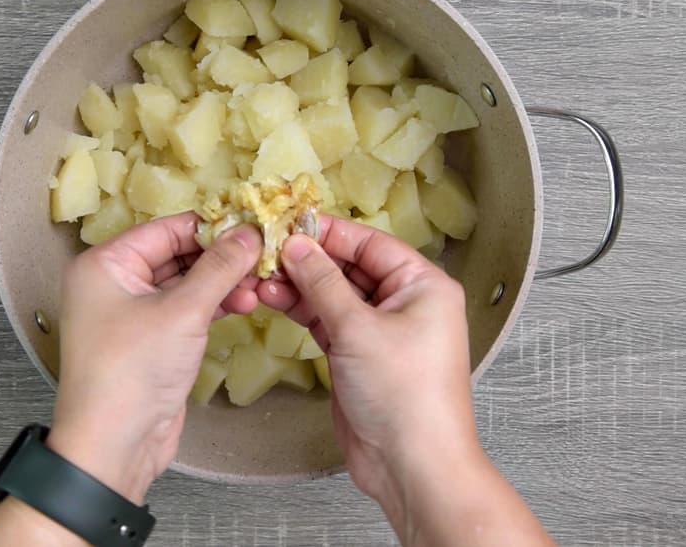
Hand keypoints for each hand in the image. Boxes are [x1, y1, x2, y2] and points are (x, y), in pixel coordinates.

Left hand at [48, 213, 262, 503]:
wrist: (113, 445)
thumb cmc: (132, 371)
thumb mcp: (183, 311)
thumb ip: (219, 268)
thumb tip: (249, 233)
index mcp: (106, 264)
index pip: (166, 229)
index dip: (211, 226)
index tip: (253, 224)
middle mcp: (114, 283)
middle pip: (177, 254)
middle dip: (221, 257)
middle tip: (263, 256)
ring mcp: (132, 314)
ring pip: (185, 284)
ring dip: (222, 283)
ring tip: (258, 286)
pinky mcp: (150, 341)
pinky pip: (185, 310)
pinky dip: (213, 306)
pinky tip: (244, 304)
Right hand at [257, 216, 476, 509]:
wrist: (412, 464)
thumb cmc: (405, 392)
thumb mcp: (359, 329)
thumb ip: (323, 283)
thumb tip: (296, 245)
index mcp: (422, 284)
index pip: (371, 242)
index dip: (329, 232)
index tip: (288, 221)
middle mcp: (404, 302)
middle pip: (350, 266)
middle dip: (308, 260)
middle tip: (266, 250)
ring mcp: (380, 330)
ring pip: (334, 295)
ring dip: (299, 286)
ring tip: (262, 277)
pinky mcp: (357, 355)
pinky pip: (327, 321)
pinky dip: (302, 310)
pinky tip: (274, 299)